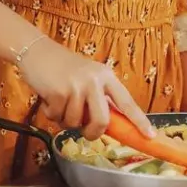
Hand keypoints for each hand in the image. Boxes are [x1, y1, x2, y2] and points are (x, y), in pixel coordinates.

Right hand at [17, 38, 153, 139]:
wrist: (36, 50)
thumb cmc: (62, 68)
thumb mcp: (87, 78)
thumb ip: (98, 97)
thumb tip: (105, 126)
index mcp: (106, 76)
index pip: (127, 102)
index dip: (139, 121)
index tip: (150, 136)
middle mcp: (95, 80)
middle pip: (102, 121)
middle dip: (92, 132)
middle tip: (85, 132)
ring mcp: (77, 86)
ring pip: (76, 122)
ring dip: (65, 120)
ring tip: (59, 103)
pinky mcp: (59, 92)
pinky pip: (58, 118)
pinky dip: (51, 114)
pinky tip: (48, 99)